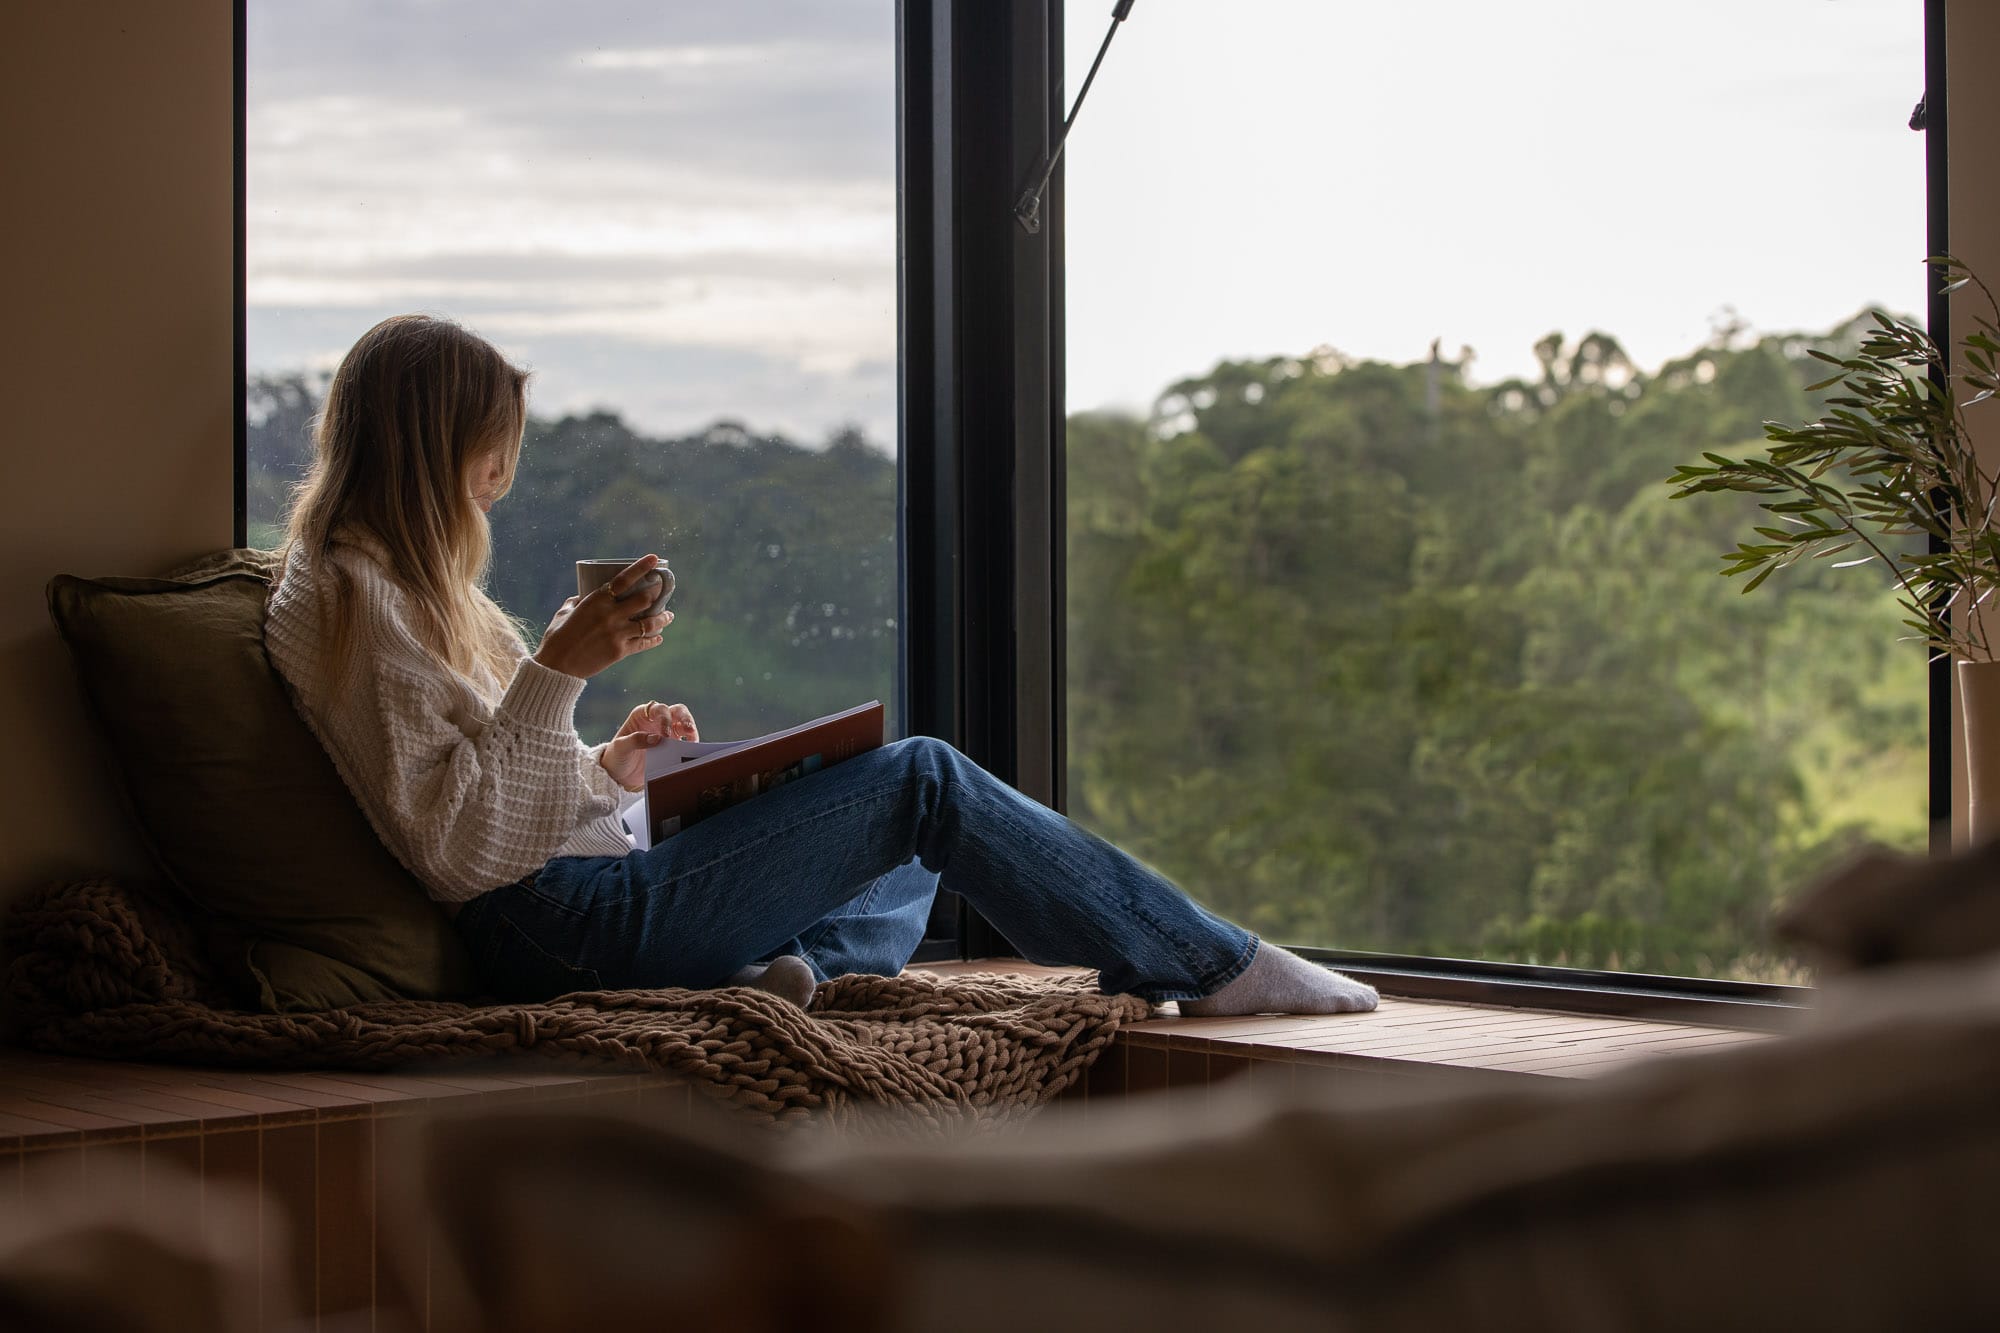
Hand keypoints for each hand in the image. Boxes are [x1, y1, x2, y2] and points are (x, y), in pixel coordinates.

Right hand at [533, 555, 673, 678]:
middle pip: (644, 600)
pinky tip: (659, 637)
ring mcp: (617, 633)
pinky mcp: (620, 651)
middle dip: (657, 593)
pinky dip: (653, 640)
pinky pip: (643, 643)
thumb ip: (575, 602)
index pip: (624, 579)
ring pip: (650, 623)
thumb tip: (581, 596)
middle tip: (663, 590)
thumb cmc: (557, 638)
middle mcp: (610, 615)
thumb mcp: (564, 613)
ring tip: (669, 616)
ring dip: (663, 618)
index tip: (654, 558)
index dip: (641, 567)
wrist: (557, 666)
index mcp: (596, 601)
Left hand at [599, 700, 699, 790]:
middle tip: (689, 730)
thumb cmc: (617, 756)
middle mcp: (657, 721)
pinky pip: (686, 742)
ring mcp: (667, 733)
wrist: (620, 775)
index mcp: (642, 715)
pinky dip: (690, 745)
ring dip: (691, 731)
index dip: (665, 719)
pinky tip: (692, 752)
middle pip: (677, 711)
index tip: (665, 736)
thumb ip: (636, 740)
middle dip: (685, 719)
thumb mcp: (621, 748)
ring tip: (693, 742)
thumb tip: (656, 738)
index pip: (658, 709)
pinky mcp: (673, 746)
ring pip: (685, 724)